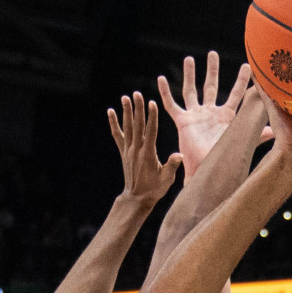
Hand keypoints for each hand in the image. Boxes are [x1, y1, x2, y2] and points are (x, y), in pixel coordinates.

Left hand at [108, 93, 181, 207]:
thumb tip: (180, 155)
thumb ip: (172, 166)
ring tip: (125, 97)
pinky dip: (114, 123)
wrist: (137, 199)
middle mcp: (136, 150)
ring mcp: (128, 151)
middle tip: (137, 94)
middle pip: (137, 126)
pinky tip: (111, 112)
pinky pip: (117, 136)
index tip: (152, 103)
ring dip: (126, 112)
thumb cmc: (154, 190)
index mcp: (148, 155)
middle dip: (138, 109)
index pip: (151, 132)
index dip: (151, 117)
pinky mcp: (123, 153)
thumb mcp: (167, 179)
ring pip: (127, 128)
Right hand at [158, 52, 266, 175]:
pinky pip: (172, 105)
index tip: (248, 66)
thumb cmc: (224, 161)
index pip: (236, 95)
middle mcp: (210, 114)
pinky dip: (165, 93)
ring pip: (191, 91)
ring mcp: (196, 117)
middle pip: (211, 87)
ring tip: (189, 59)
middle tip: (212, 54)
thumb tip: (277, 129)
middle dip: (212, 70)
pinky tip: (160, 79)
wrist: (205, 172)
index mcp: (226, 118)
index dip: (242, 82)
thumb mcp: (241, 144)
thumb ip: (257, 135)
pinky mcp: (182, 122)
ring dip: (189, 75)